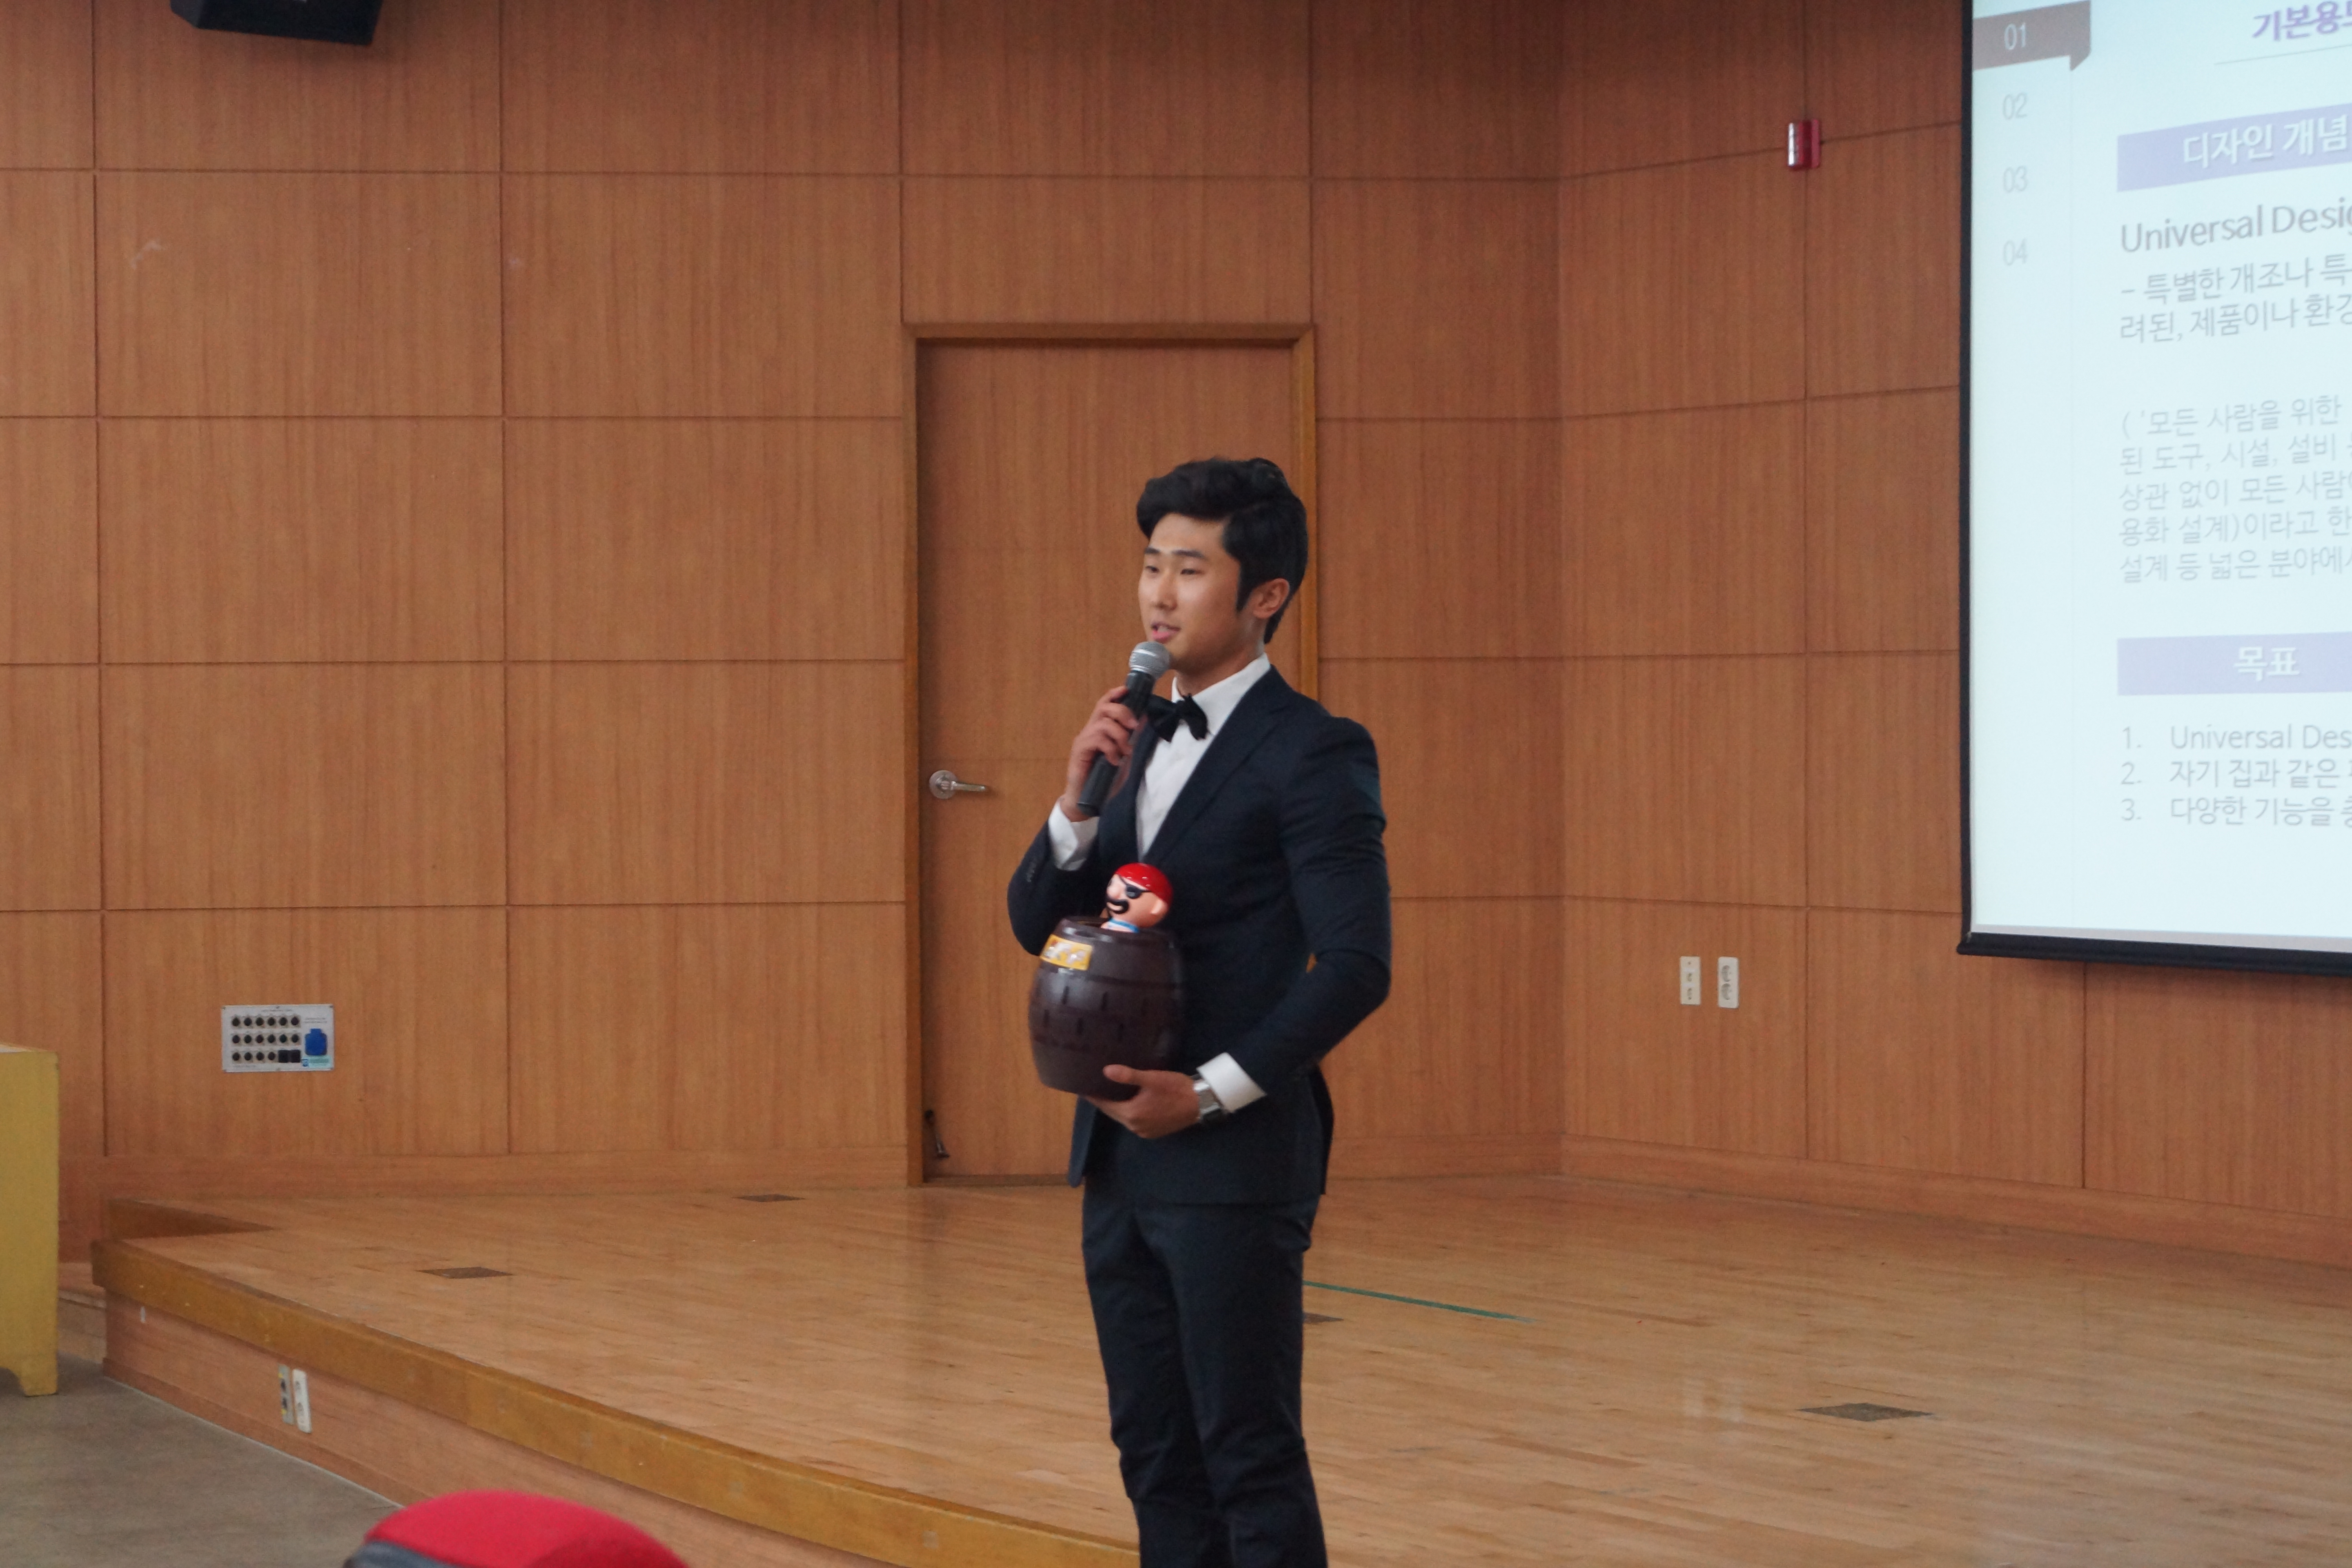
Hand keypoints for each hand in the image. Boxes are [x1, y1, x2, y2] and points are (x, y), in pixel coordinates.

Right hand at [1058, 684, 1145, 820]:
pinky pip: (1097, 740)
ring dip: (1119, 736)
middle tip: (1133, 727)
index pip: (1104, 704)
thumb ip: (1131, 739)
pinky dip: (1110, 749)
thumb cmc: (1104, 779)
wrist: (1087, 800)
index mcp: (1099, 730)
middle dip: (1122, 712)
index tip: (1127, 690)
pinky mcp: (1079, 751)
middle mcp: (1089, 731)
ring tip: (1124, 752)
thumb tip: (1143, 719)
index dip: (1114, 694)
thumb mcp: (1123, 756)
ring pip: (1103, 724)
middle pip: (1103, 708)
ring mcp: (1083, 740)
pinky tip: (1114, 761)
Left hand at [1084, 1067, 1200, 1138]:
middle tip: (1094, 1084)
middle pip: (1112, 1112)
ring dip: (1116, 1105)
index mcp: (1131, 1114)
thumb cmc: (1175, 1089)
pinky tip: (1128, 1099)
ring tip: (1108, 1089)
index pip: (1104, 1105)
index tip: (1082, 1086)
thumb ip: (1128, 1076)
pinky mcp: (1153, 1131)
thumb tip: (1105, 1071)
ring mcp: (1144, 1131)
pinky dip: (1128, 1110)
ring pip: (1123, 1116)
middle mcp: (1135, 1126)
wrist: (1201, 1103)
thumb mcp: (1152, 1079)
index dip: (1093, 1095)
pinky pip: (1134, 1120)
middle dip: (1103, 1100)